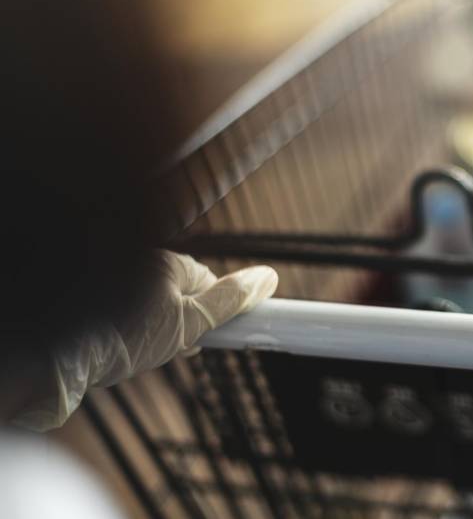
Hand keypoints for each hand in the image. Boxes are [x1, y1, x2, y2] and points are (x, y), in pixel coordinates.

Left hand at [13, 251, 277, 430]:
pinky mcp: (97, 303)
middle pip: (180, 293)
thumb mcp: (190, 323)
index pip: (208, 281)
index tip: (212, 332)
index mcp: (167, 263)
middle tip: (180, 346)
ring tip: (147, 350)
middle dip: (186, 320)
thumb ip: (231, 302)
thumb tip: (268, 278)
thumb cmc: (124, 337)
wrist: (59, 355)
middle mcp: (139, 263)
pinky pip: (127, 312)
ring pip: (153, 305)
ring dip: (158, 327)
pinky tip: (126, 348)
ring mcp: (115, 282)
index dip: (215, 311)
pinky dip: (132, 330)